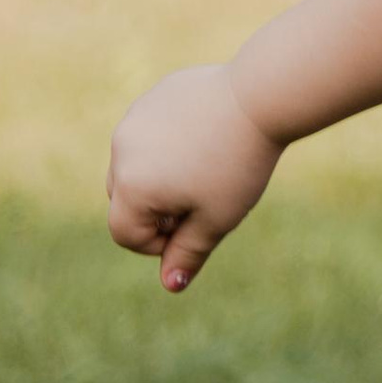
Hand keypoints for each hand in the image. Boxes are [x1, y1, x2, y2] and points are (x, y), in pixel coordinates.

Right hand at [107, 65, 280, 290]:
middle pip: (124, 198)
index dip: (157, 243)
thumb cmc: (239, 164)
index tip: (193, 227)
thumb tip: (171, 285)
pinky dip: (170, 143)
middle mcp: (122, 150)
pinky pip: (151, 132)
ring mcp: (134, 119)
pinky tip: (209, 136)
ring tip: (205, 167)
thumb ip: (188, 253)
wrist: (259, 97)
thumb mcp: (216, 218)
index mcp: (130, 185)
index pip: (124, 233)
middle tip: (201, 199)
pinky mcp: (154, 97)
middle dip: (156, 209)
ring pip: (136, 163)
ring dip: (159, 176)